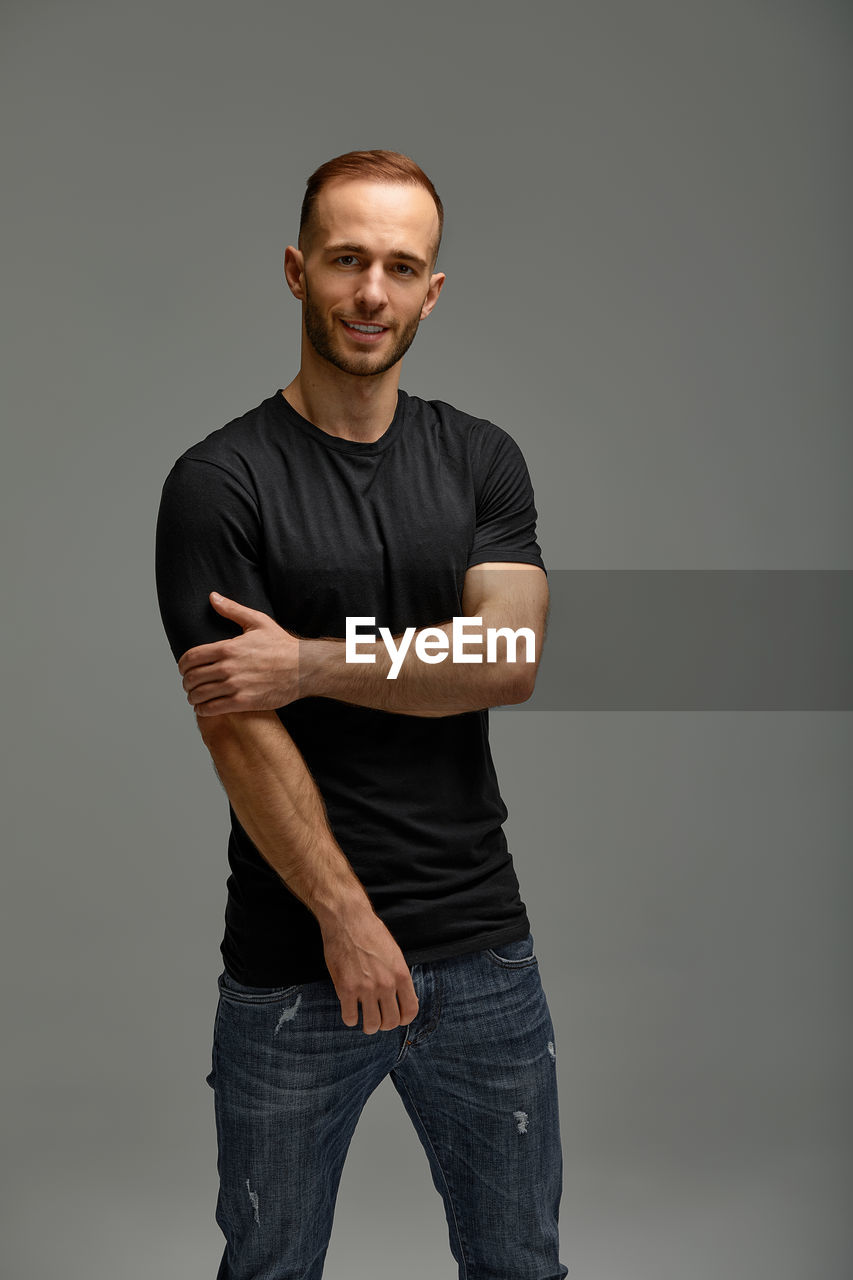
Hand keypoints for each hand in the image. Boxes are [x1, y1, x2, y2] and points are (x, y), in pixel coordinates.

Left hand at [178, 592, 300, 714]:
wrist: (303, 668)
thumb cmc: (282, 645)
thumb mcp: (258, 621)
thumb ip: (232, 609)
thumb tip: (213, 597)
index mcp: (228, 647)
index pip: (190, 658)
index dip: (182, 665)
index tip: (184, 669)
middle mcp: (228, 667)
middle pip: (192, 678)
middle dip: (186, 682)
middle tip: (190, 684)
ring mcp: (235, 686)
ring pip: (199, 695)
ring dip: (193, 697)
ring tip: (195, 697)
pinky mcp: (243, 702)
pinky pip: (213, 709)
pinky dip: (203, 710)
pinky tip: (204, 708)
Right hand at [320, 911, 419, 1034]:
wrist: (347, 919)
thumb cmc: (371, 932)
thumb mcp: (394, 953)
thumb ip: (399, 976)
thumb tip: (404, 998)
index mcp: (401, 974)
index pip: (411, 1010)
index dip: (404, 1019)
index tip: (398, 1018)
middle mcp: (386, 984)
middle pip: (391, 1022)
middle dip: (384, 1024)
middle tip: (378, 1018)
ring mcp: (365, 988)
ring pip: (371, 1025)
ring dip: (368, 1026)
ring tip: (364, 1018)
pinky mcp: (345, 989)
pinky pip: (350, 1018)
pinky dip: (350, 1018)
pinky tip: (349, 1008)